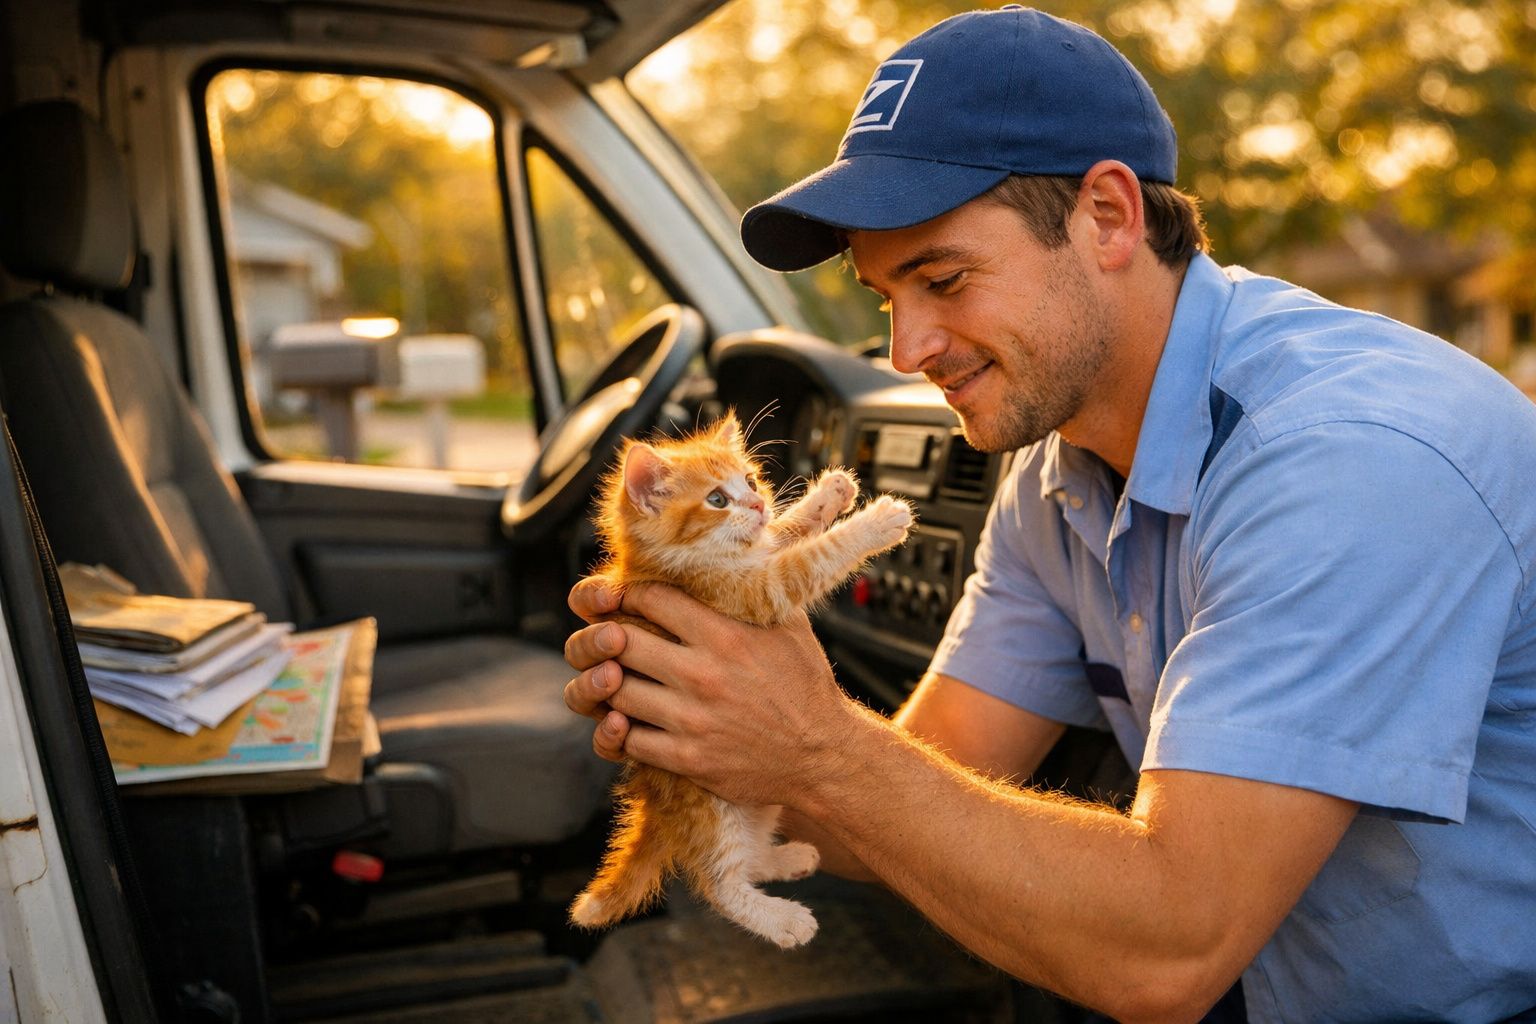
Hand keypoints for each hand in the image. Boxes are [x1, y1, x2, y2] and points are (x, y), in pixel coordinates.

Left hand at [568, 580, 861, 806]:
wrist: (823, 756)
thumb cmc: (805, 686)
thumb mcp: (790, 625)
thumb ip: (759, 585)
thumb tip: (742, 542)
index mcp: (725, 635)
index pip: (651, 598)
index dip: (628, 593)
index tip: (624, 598)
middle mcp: (703, 675)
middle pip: (621, 642)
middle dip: (608, 636)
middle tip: (608, 636)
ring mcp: (692, 720)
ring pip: (615, 692)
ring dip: (609, 683)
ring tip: (615, 676)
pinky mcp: (687, 758)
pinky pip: (627, 740)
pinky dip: (619, 729)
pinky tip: (627, 719)